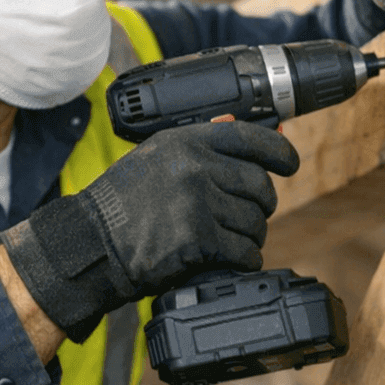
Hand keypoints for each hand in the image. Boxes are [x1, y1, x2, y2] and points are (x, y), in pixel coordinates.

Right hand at [0, 122, 299, 340]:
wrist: (94, 243)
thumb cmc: (123, 203)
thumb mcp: (156, 157)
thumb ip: (199, 143)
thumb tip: (239, 124)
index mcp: (187, 141)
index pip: (252, 138)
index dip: (280, 152)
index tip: (290, 164)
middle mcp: (196, 167)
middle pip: (260, 186)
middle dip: (260, 205)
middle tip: (248, 216)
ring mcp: (199, 204)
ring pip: (255, 222)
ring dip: (250, 236)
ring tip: (229, 240)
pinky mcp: (200, 240)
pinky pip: (245, 250)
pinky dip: (244, 259)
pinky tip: (230, 259)